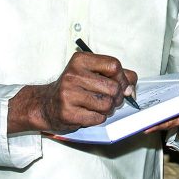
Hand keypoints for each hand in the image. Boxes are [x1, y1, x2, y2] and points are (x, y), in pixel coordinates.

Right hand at [8, 51, 137, 133]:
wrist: (46, 104)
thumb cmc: (74, 88)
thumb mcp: (92, 73)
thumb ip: (116, 75)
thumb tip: (131, 88)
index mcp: (81, 60)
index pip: (114, 65)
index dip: (124, 78)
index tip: (124, 86)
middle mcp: (73, 74)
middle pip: (113, 87)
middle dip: (117, 97)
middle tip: (111, 99)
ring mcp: (68, 94)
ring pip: (107, 104)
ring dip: (108, 109)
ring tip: (99, 107)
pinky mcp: (68, 112)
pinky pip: (98, 118)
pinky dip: (98, 118)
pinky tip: (89, 113)